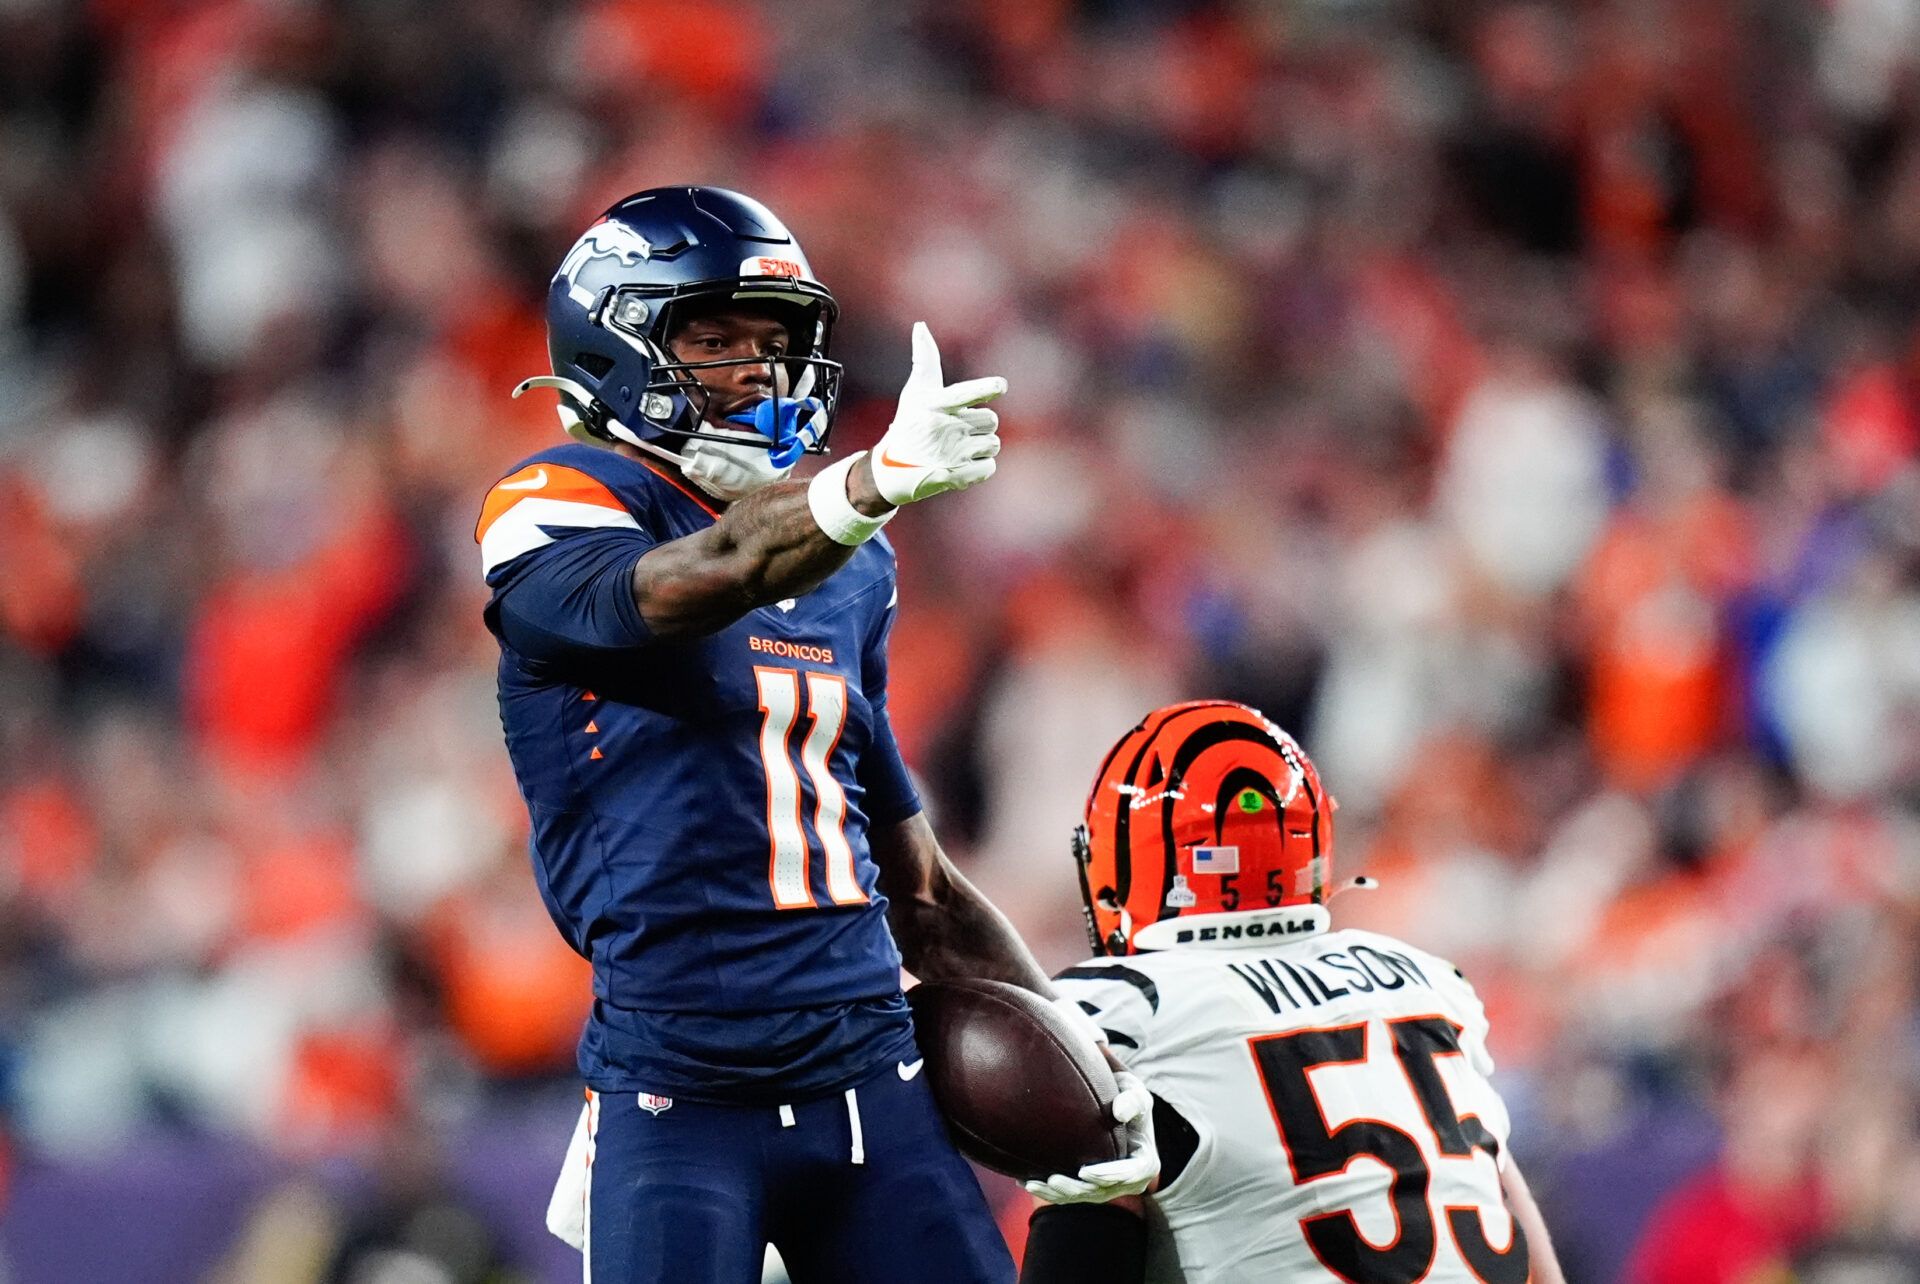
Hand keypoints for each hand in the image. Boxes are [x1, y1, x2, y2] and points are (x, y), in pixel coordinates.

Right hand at [867, 322, 1004, 505]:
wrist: (890, 469)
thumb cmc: (909, 422)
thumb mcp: (915, 391)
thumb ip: (925, 358)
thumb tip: (921, 325)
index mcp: (934, 404)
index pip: (964, 393)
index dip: (985, 388)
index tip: (1002, 385)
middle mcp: (942, 428)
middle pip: (991, 420)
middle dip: (981, 425)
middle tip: (959, 429)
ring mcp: (949, 454)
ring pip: (993, 444)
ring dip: (981, 446)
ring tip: (958, 447)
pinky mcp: (955, 476)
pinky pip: (989, 467)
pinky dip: (981, 467)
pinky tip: (962, 464)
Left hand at [1025, 1070, 1159, 1203]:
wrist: (1119, 1108)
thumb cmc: (1128, 1098)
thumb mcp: (1137, 1094)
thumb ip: (1132, 1100)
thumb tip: (1118, 1112)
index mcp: (1144, 1164)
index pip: (1127, 1175)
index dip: (1106, 1176)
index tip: (1084, 1171)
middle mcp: (1128, 1181)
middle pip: (1100, 1192)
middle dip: (1075, 1189)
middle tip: (1052, 1180)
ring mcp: (1109, 1187)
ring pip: (1082, 1197)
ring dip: (1057, 1194)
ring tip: (1033, 1184)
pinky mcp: (1092, 1187)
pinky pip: (1071, 1195)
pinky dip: (1050, 1191)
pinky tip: (1026, 1181)